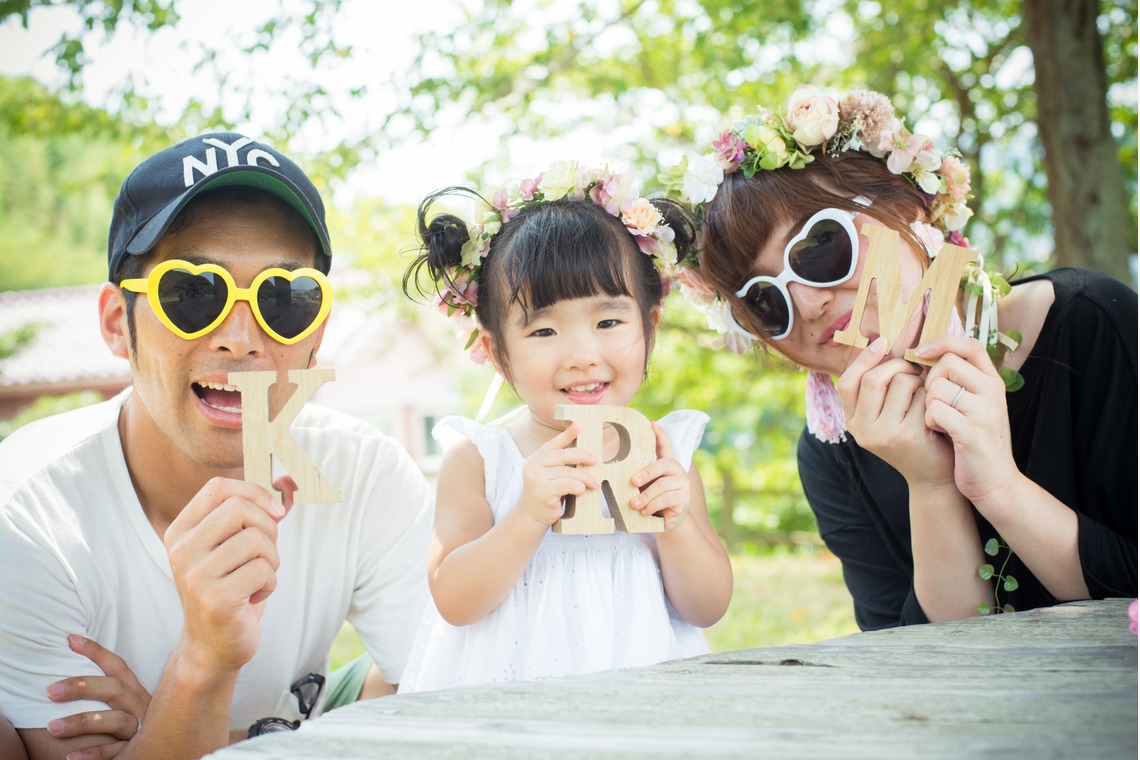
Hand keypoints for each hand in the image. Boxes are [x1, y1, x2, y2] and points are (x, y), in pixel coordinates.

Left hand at [44, 635, 149, 759]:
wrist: (162, 754)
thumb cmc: (132, 729)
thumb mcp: (127, 706)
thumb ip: (107, 692)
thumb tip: (74, 671)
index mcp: (136, 693)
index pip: (118, 667)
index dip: (97, 652)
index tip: (70, 640)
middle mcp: (141, 707)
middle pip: (115, 689)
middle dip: (83, 686)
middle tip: (50, 690)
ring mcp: (140, 729)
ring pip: (116, 720)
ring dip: (83, 722)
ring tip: (53, 727)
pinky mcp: (136, 751)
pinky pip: (115, 752)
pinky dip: (94, 754)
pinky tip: (70, 757)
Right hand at [163, 476, 292, 674]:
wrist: (213, 644)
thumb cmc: (230, 587)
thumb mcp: (232, 546)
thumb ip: (251, 515)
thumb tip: (287, 482)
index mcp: (180, 532)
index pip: (218, 488)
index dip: (254, 491)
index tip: (275, 511)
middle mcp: (181, 551)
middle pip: (239, 509)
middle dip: (268, 528)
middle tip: (266, 553)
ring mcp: (195, 576)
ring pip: (256, 540)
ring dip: (272, 559)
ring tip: (257, 578)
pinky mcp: (215, 599)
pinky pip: (263, 570)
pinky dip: (271, 583)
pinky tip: (254, 598)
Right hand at [517, 424, 598, 526]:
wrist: (531, 515)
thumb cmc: (545, 494)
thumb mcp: (549, 475)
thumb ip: (560, 464)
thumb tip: (584, 454)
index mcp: (536, 458)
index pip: (553, 443)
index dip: (566, 434)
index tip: (578, 426)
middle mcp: (534, 465)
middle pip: (563, 455)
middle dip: (582, 456)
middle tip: (595, 461)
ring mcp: (537, 478)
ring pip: (568, 472)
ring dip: (585, 477)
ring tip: (594, 483)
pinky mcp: (543, 491)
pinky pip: (568, 484)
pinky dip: (579, 487)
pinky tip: (582, 490)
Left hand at [629, 422, 691, 530]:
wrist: (665, 522)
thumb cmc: (651, 500)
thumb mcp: (643, 486)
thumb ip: (637, 476)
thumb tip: (617, 470)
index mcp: (666, 464)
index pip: (665, 446)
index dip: (659, 435)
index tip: (652, 424)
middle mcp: (677, 470)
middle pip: (663, 465)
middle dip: (647, 473)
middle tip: (633, 482)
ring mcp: (683, 484)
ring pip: (663, 485)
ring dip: (646, 495)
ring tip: (634, 504)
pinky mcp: (684, 498)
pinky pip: (667, 499)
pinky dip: (653, 505)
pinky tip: (644, 511)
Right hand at [837, 337, 953, 485]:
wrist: (933, 475)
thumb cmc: (913, 434)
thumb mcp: (887, 414)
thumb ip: (879, 387)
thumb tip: (882, 341)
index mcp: (853, 421)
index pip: (847, 382)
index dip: (864, 359)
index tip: (882, 342)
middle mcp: (862, 429)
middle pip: (874, 379)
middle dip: (898, 365)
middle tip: (916, 368)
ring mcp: (883, 434)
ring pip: (900, 383)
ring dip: (918, 380)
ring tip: (926, 394)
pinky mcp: (907, 436)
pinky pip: (921, 396)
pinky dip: (932, 394)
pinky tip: (936, 406)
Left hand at [916, 336, 1017, 511]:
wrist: (996, 482)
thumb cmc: (976, 441)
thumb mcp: (976, 405)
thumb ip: (961, 381)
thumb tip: (928, 353)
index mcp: (993, 382)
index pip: (970, 344)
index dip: (944, 342)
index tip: (921, 352)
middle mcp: (993, 392)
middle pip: (947, 364)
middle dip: (930, 382)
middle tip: (934, 403)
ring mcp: (985, 411)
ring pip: (937, 389)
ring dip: (929, 405)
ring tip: (939, 421)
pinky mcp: (973, 432)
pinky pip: (936, 411)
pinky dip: (930, 422)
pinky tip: (940, 432)